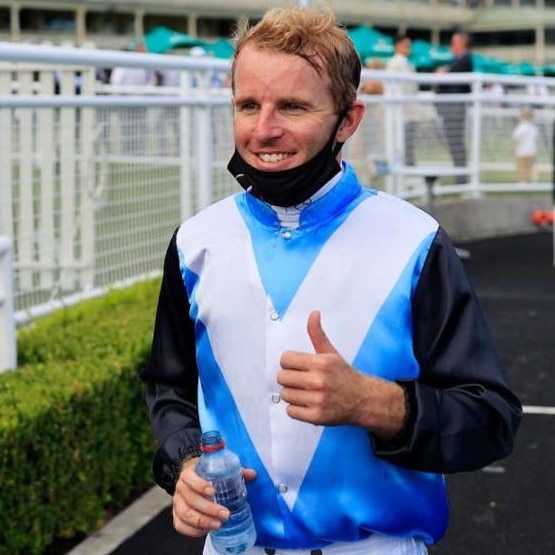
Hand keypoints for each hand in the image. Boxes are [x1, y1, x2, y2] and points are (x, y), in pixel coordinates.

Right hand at [172, 458, 256, 536]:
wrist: (191, 478)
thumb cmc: (206, 473)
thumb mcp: (219, 468)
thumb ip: (235, 470)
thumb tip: (252, 474)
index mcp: (189, 473)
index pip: (190, 477)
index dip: (200, 484)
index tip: (213, 491)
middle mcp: (181, 487)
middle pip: (190, 499)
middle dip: (208, 509)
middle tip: (225, 514)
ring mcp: (177, 502)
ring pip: (185, 513)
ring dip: (202, 521)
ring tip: (218, 525)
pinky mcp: (177, 515)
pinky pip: (180, 525)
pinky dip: (192, 530)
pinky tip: (206, 530)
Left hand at [277, 310, 405, 436]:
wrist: (362, 400)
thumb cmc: (343, 375)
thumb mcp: (330, 353)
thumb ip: (317, 334)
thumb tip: (313, 313)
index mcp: (321, 362)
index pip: (285, 359)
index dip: (289, 363)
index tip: (298, 366)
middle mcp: (318, 381)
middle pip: (282, 377)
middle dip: (289, 378)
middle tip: (301, 380)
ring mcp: (318, 400)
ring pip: (285, 394)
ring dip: (293, 394)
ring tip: (306, 392)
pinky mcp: (317, 416)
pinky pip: (290, 411)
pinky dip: (296, 409)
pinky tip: (308, 403)